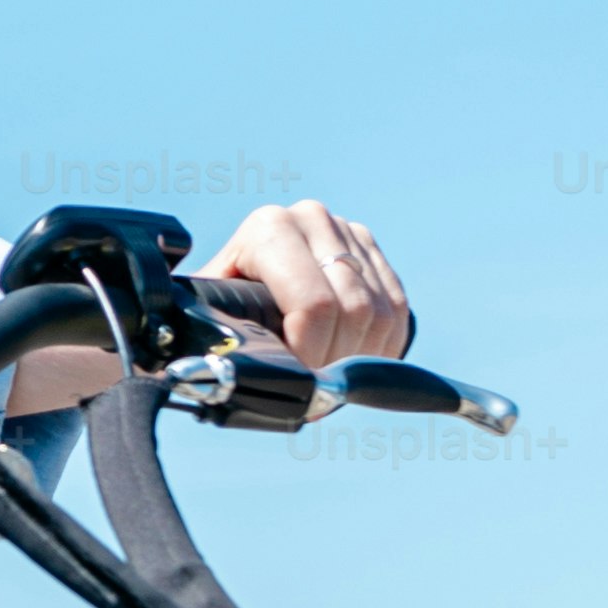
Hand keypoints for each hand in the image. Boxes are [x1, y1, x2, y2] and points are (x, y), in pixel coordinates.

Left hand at [201, 199, 411, 365]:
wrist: (240, 279)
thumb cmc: (219, 305)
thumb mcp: (209, 314)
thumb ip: (222, 333)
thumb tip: (239, 371)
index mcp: (269, 228)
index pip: (314, 305)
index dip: (311, 355)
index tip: (299, 383)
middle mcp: (312, 218)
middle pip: (353, 310)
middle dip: (336, 362)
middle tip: (315, 389)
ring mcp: (347, 231)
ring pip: (381, 313)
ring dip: (361, 359)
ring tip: (331, 378)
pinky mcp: (372, 250)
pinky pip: (398, 309)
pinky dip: (383, 347)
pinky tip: (355, 362)